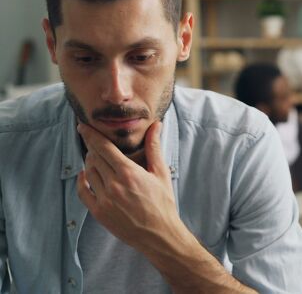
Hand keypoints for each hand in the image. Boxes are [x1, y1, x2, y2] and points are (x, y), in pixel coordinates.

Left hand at [76, 122, 187, 252]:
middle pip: (94, 158)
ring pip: (88, 173)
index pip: (103, 147)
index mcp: (129, 172)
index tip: (82, 126)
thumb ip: (154, 148)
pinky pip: (82, 192)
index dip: (91, 135)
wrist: (159, 234)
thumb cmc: (163, 203)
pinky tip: (84, 175)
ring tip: (96, 159)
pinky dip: (81, 181)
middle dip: (93, 148)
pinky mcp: (99, 212)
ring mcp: (104, 199)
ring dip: (89, 163)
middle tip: (96, 144)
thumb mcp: (161, 173)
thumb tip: (156, 126)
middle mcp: (114, 184)